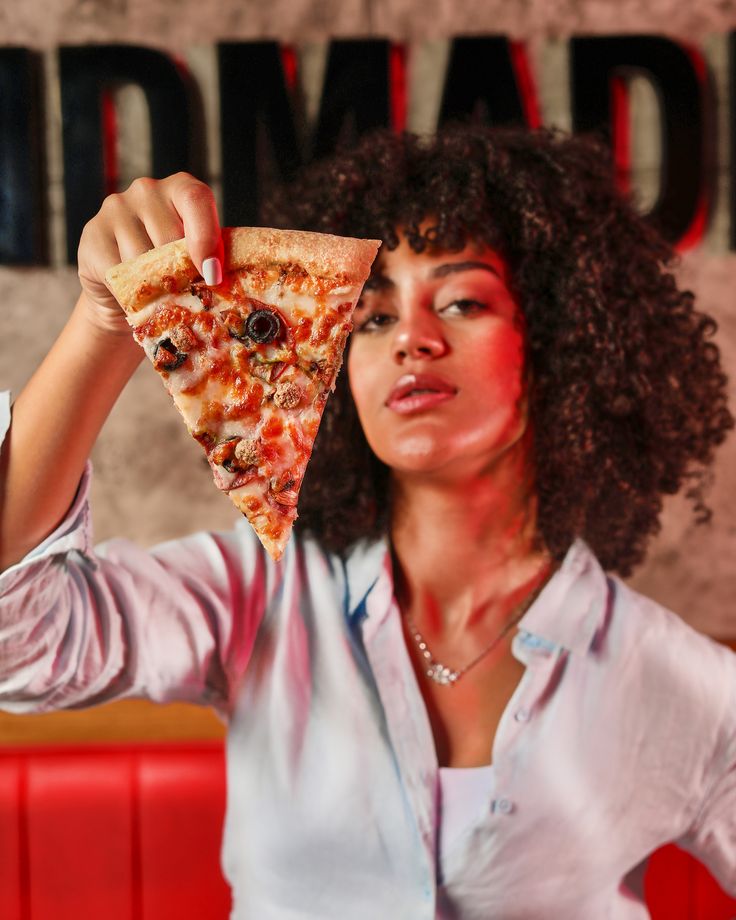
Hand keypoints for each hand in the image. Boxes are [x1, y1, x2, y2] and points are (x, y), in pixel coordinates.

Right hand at [77, 172, 222, 335]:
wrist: (127, 294)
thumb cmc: (173, 273)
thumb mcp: (199, 260)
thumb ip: (212, 257)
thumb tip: (220, 276)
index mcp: (180, 188)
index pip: (196, 199)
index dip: (206, 238)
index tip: (212, 275)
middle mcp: (146, 190)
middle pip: (170, 237)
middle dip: (181, 273)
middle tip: (182, 291)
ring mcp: (116, 208)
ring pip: (143, 257)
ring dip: (154, 285)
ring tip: (157, 292)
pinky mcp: (93, 234)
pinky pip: (117, 271)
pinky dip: (129, 291)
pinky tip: (133, 293)